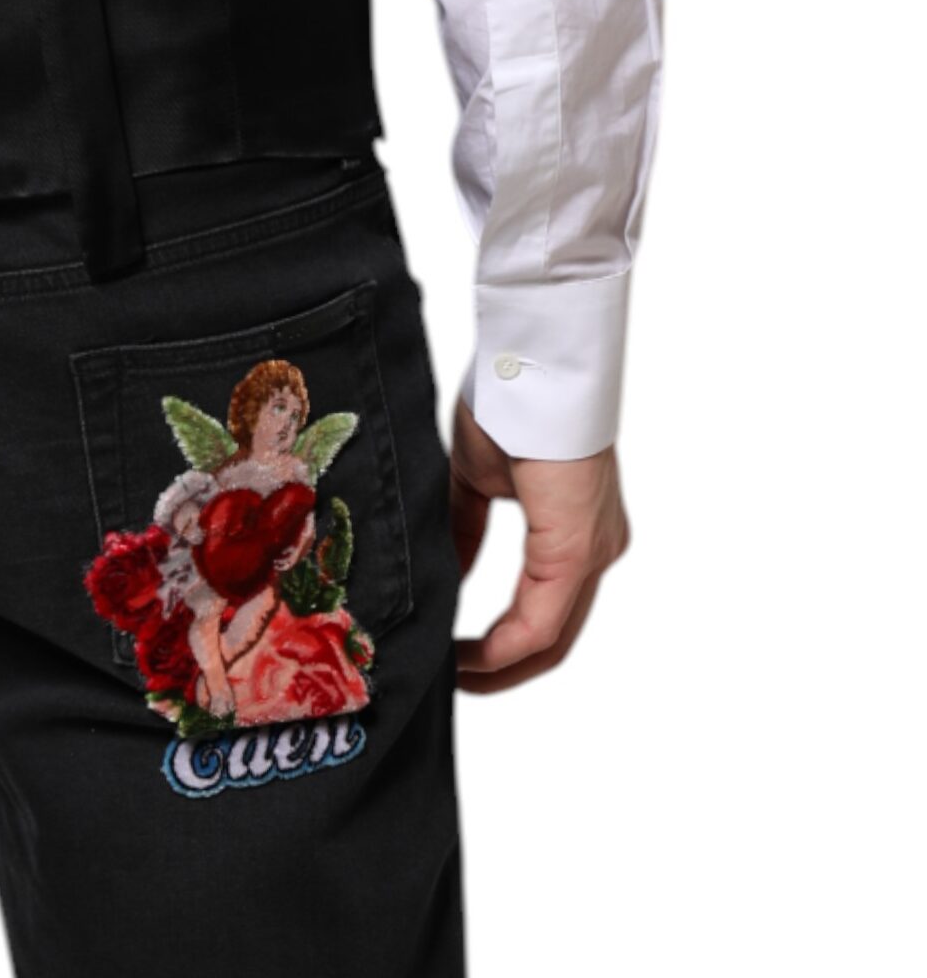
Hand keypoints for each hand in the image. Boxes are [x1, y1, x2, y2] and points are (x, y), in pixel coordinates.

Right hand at [448, 396, 629, 693]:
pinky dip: (504, 646)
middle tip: (454, 679)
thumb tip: (446, 573)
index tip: (454, 652)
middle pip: (554, 638)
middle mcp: (596, 550)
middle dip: (503, 669)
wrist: (532, 364)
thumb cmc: (509, 401)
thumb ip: (465, 530)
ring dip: (501, 665)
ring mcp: (593, 553)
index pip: (544, 608)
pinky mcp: (576, 551)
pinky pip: (541, 621)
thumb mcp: (477, 478)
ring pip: (552, 637)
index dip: (500, 641)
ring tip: (454, 674)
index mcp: (575, 531)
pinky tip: (466, 655)